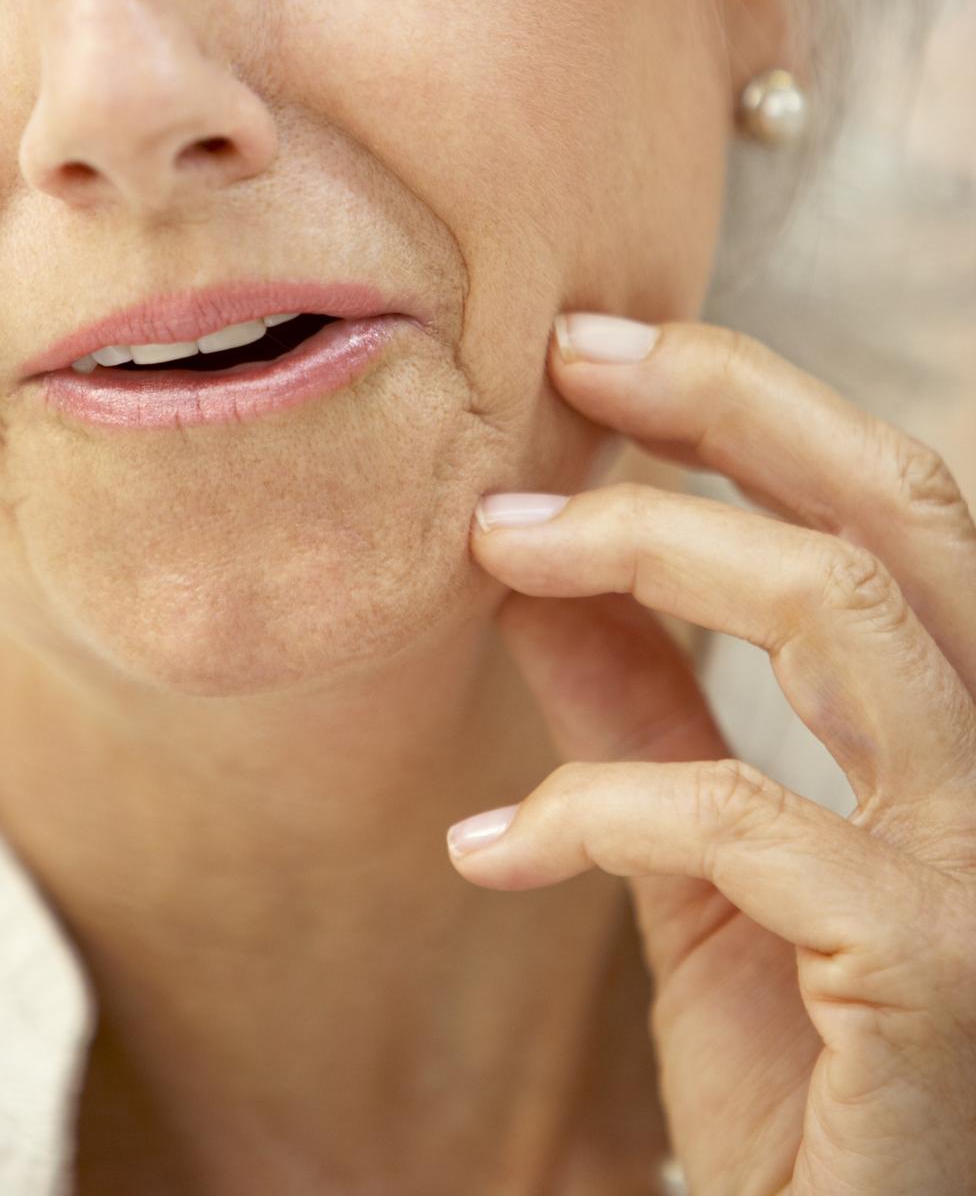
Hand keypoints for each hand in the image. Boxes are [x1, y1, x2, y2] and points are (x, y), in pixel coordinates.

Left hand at [447, 313, 975, 1195]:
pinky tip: (489, 847)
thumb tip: (529, 561)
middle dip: (728, 404)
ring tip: (497, 550)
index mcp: (965, 724)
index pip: (891, 499)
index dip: (750, 398)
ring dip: (647, 550)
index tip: (595, 347)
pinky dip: (590, 809)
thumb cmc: (800, 1069)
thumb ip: (635, 703)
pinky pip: (741, 819)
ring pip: (836, 612)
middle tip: (564, 360)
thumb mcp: (696, 859)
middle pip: (898, 506)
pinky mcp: (936, 968)